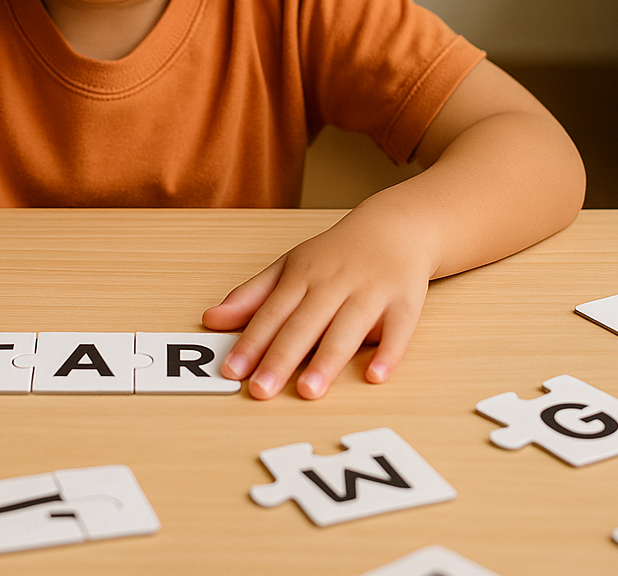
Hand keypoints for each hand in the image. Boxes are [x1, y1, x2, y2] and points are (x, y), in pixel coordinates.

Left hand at [202, 204, 434, 399]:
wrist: (394, 227)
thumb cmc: (336, 255)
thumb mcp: (289, 267)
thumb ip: (252, 296)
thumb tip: (212, 320)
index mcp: (303, 276)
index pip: (272, 313)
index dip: (251, 343)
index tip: (232, 371)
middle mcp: (334, 284)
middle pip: (305, 324)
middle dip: (282, 357)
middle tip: (262, 390)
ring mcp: (371, 292)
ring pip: (347, 328)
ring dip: (328, 360)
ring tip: (309, 391)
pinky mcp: (405, 302)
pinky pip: (398, 329)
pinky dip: (389, 352)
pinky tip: (375, 376)